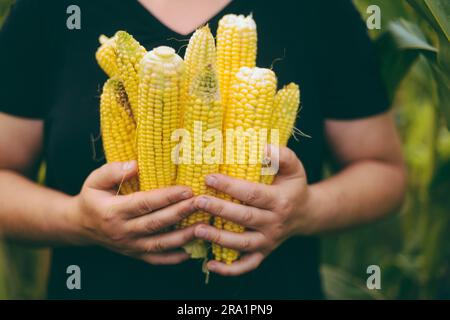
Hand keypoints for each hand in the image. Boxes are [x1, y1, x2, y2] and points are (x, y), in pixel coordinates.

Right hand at [69, 161, 197, 264]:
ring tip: (204, 226)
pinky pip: (157, 259)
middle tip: (203, 202)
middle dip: (182, 212)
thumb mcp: (94, 180)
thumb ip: (113, 171)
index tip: (187, 189)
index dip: (167, 197)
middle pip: (157, 223)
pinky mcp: (135, 254)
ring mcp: (130, 246)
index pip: (144, 203)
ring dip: (184, 236)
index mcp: (113, 211)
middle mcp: (122, 231)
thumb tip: (135, 165)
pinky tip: (192, 249)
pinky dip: (175, 257)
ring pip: (160, 244)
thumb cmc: (92, 199)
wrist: (81, 226)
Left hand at [193, 146, 312, 275]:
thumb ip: (282, 155)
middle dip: (220, 210)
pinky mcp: (263, 253)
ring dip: (218, 239)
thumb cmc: (294, 186)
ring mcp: (268, 241)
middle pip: (244, 218)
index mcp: (280, 201)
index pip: (253, 194)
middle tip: (198, 201)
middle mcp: (274, 223)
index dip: (231, 187)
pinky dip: (229, 270)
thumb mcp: (294, 167)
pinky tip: (210, 264)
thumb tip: (262, 147)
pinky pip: (247, 265)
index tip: (209, 177)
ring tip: (197, 229)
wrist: (306, 214)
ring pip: (242, 244)